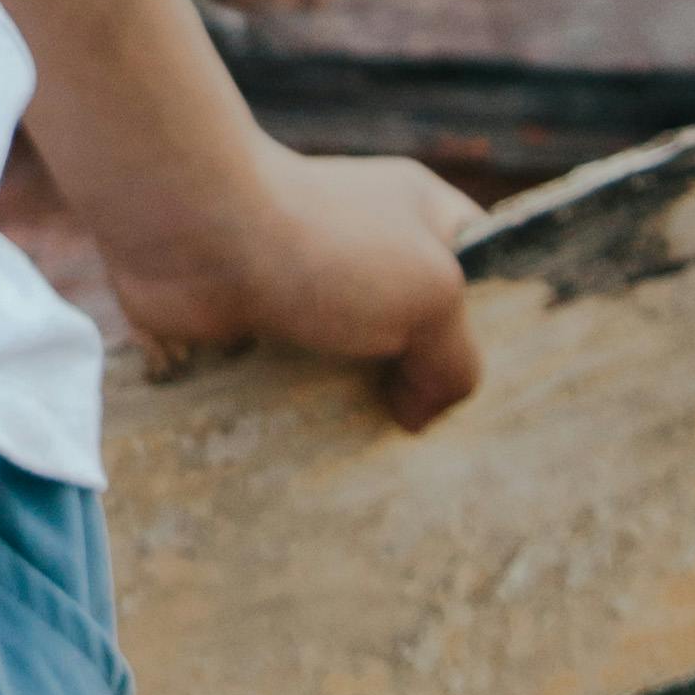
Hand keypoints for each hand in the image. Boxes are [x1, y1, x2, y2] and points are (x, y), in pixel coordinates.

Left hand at [108, 141, 484, 433]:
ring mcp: (310, 285)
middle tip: (447, 459)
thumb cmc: (324, 246)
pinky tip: (329, 465)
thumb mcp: (430, 294)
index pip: (484, 275)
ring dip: (362, 415)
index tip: (504, 405)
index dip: (498, 335)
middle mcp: (367, 246)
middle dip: (426, 390)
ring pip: (356, 367)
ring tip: (389, 479)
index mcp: (419, 215)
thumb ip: (454, 360)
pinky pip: (297, 385)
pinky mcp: (259, 324)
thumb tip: (418, 415)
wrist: (190, 232)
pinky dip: (308, 420)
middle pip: (417, 332)